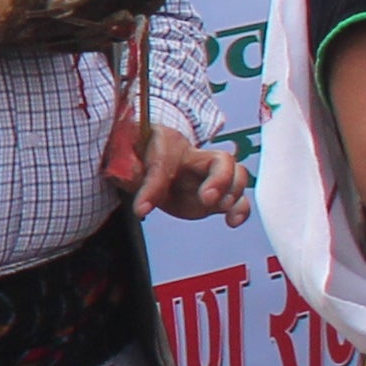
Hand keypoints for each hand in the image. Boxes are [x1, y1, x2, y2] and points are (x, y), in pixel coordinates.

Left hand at [115, 122, 251, 222]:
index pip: (164, 162)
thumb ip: (125, 170)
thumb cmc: (138, 155)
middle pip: (221, 159)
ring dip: (233, 193)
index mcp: (168, 143)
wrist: (149, 159)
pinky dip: (240, 209)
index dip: (153, 186)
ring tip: (223, 208)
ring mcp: (210, 176)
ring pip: (237, 175)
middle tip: (207, 198)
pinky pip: (238, 198)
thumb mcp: (125, 162)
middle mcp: (196, 157)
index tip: (141, 210)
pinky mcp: (216, 195)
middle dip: (219, 179)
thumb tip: (130, 189)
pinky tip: (232, 221)